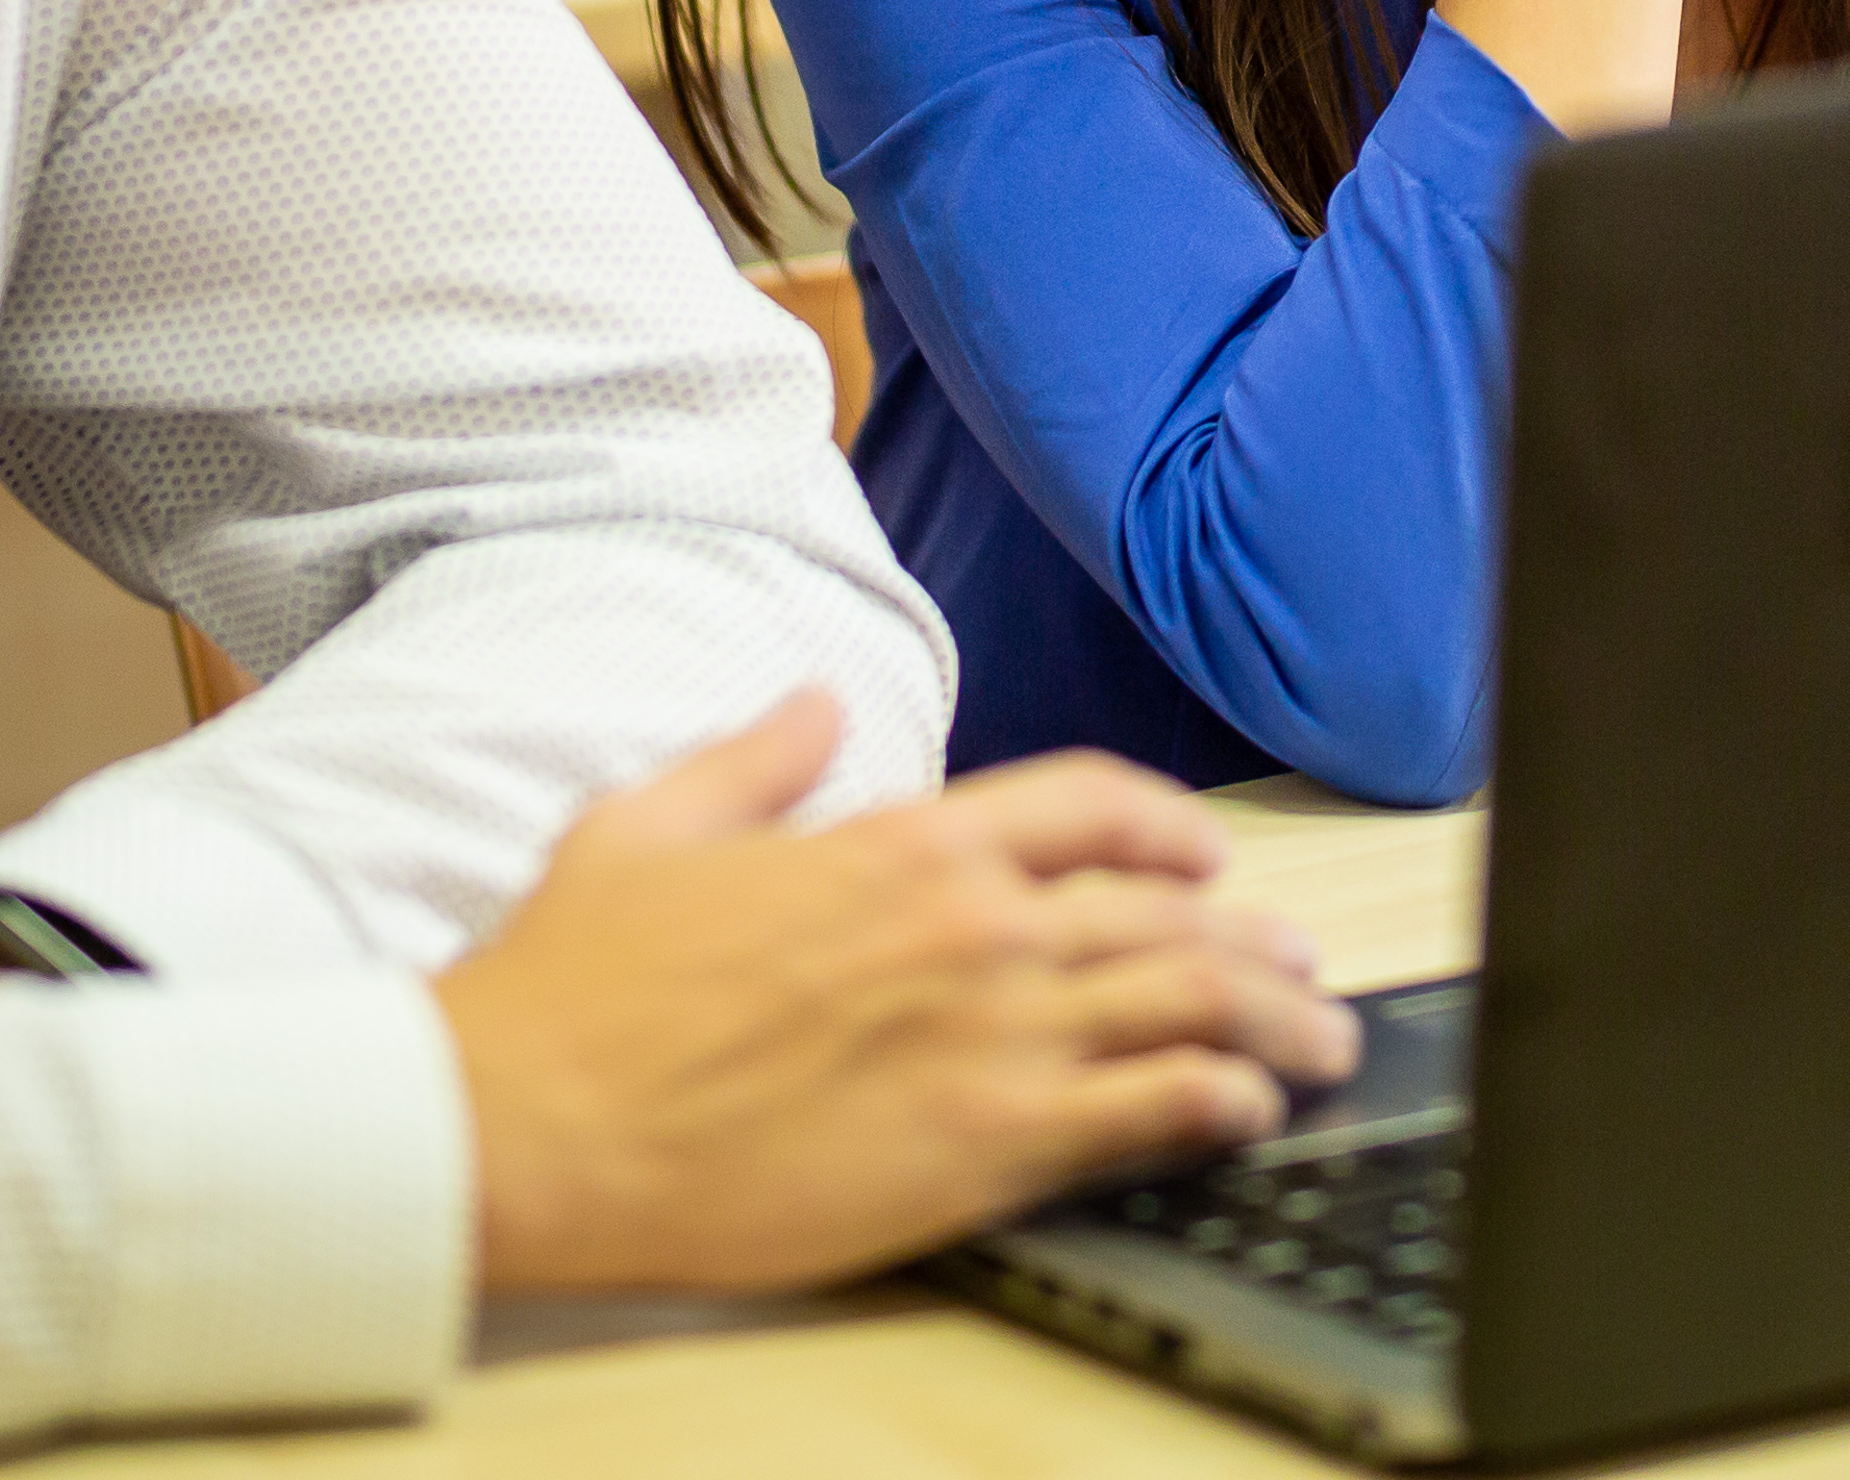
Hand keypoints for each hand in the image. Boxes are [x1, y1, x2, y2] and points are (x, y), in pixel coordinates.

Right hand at [434, 692, 1359, 1293]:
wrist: (529, 1122)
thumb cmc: (574, 986)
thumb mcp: (653, 822)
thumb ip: (759, 757)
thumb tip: (817, 703)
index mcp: (903, 843)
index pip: (1095, 806)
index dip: (1172, 832)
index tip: (1210, 863)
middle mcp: (971, 926)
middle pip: (1171, 915)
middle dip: (1257, 943)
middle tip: (1303, 970)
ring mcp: (988, 1036)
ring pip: (1189, 1006)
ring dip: (1275, 1022)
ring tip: (1320, 1044)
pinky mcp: (982, 1147)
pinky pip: (1148, 1111)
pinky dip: (1220, 1103)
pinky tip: (1248, 1113)